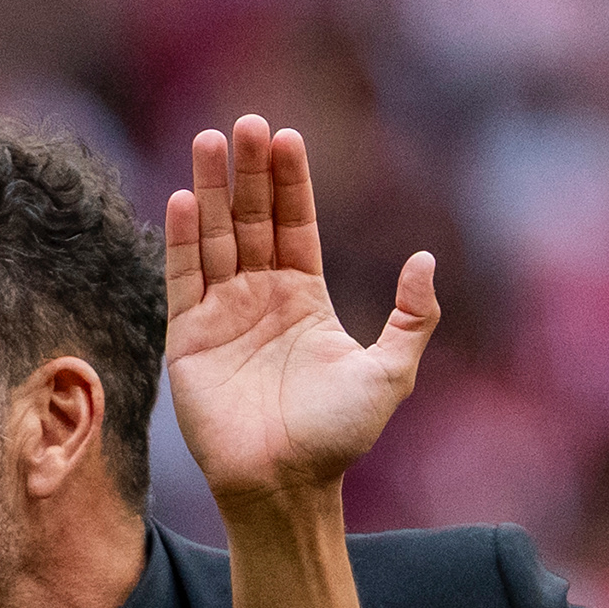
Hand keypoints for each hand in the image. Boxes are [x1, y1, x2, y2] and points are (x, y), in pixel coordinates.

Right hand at [163, 115, 439, 507]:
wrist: (285, 485)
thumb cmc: (338, 437)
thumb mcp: (391, 374)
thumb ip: (411, 318)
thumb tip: (426, 259)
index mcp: (305, 300)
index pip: (294, 225)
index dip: (290, 182)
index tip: (288, 137)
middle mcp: (260, 299)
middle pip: (252, 219)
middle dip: (250, 171)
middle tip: (249, 122)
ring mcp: (222, 316)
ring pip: (215, 237)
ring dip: (212, 189)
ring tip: (211, 139)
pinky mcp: (187, 340)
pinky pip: (182, 279)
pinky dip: (182, 239)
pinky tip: (186, 197)